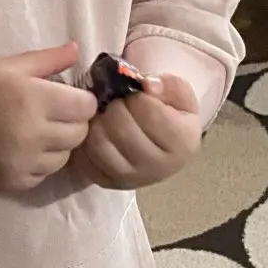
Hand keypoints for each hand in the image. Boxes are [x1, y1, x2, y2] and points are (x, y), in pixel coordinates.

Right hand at [0, 43, 97, 193]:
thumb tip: (77, 49)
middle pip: (80, 133)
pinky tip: (24, 148)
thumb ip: (48, 60)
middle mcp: (33, 134)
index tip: (68, 97)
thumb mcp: (8, 65)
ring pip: (65, 156)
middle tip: (54, 113)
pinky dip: (41, 162)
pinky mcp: (14, 182)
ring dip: (59, 144)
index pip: (86, 107)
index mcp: (33, 99)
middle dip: (73, 121)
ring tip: (38, 131)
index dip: (81, 100)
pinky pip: (45, 174)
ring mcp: (24, 162)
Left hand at [74, 73, 202, 190]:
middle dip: (115, 106)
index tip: (136, 94)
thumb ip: (169, 84)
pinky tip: (97, 129)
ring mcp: (131, 179)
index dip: (136, 96)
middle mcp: (159, 167)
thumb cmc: (170, 114)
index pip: (149, 112)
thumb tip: (147, 85)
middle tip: (116, 102)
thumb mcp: (179, 94)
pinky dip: (86, 138)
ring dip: (97, 121)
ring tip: (106, 114)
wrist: (160, 144)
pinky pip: (85, 157)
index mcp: (182, 143)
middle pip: (122, 129)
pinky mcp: (107, 183)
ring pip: (100, 144)